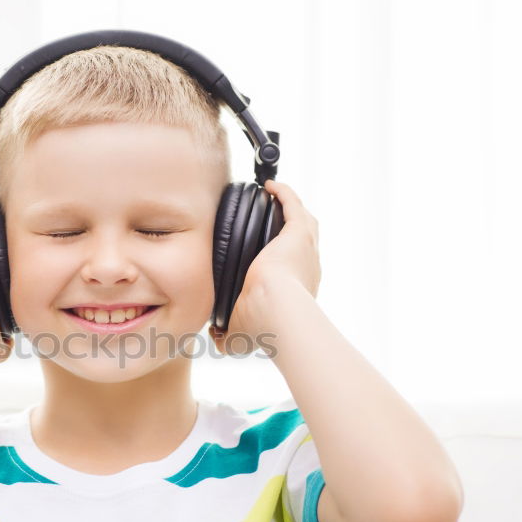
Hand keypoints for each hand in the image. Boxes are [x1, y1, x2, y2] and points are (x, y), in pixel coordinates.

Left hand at [209, 181, 320, 355]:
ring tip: (275, 196)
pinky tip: (269, 185)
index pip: (293, 271)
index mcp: (297, 291)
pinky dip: (284, 194)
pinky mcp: (298, 234)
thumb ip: (225, 336)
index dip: (283, 261)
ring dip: (291, 208)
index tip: (268, 256)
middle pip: (304, 242)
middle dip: (291, 231)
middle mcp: (307, 268)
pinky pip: (293, 205)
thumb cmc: (264, 326)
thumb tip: (214, 334)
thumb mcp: (240, 336)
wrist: (277, 312)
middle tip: (274, 219)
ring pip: (304, 221)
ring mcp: (306, 249)